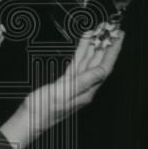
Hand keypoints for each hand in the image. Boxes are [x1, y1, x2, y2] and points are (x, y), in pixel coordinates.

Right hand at [0, 24, 123, 148]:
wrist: (29, 120)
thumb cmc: (43, 110)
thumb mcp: (64, 94)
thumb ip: (83, 82)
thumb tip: (102, 71)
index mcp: (87, 91)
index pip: (104, 66)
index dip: (113, 50)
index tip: (118, 36)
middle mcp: (84, 87)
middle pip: (99, 61)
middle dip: (106, 44)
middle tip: (112, 28)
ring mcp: (75, 84)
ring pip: (89, 60)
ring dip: (95, 45)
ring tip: (100, 31)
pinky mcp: (65, 82)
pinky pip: (78, 62)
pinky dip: (82, 51)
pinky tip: (85, 42)